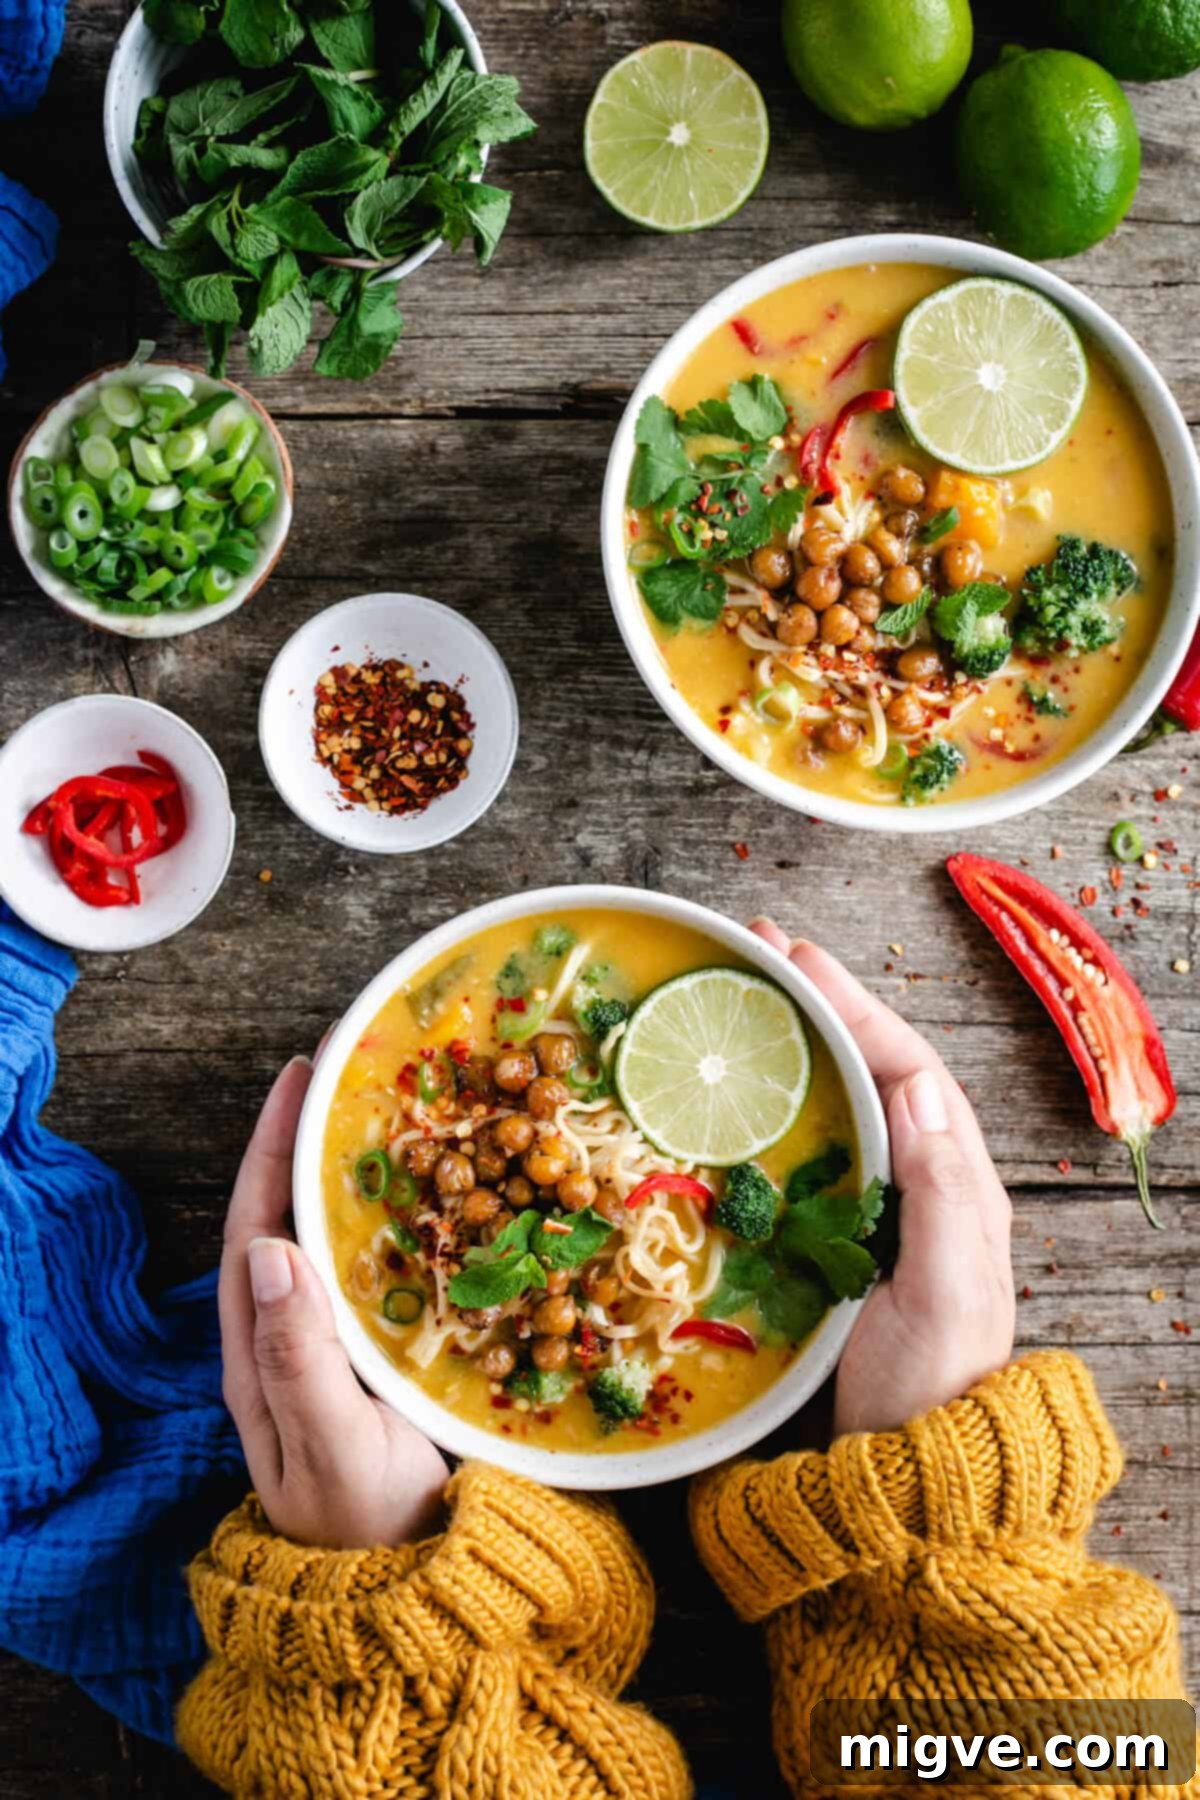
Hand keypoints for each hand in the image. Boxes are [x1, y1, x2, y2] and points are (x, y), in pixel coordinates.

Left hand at [220, 1055, 449, 1548]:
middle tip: (355, 1073)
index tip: (301, 1075)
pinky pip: (383, 1272)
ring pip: (336, 1241)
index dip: (275, 1146)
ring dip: (357, 1174)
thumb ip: (298, 1357)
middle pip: (290, 1218)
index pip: (256, 1223)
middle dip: (312, 1141)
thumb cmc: (368, 1524)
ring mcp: (337, 1351)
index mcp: (262, 1349)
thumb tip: (272, 1249)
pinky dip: (405, 1222)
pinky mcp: (383, 1364)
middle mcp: (291, 1339)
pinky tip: (444, 1197)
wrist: (418, 1595)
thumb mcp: (329, 1444)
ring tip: (398, 1113)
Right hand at [752, 921, 1014, 1436]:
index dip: (851, 1005)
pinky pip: (791, 1158)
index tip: (796, 957)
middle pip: (864, 1069)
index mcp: (952, 1182)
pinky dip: (758, 1116)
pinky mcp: (819, 1246)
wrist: (897, 1482)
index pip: (904, 1066)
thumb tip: (917, 1087)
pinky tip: (720, 1099)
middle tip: (754, 949)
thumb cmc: (930, 1390)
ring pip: (825, 1106)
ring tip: (734, 997)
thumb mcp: (951, 1293)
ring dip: (785, 1048)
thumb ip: (942, 1194)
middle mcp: (911, 1184)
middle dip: (814, 1005)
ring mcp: (862, 1214)